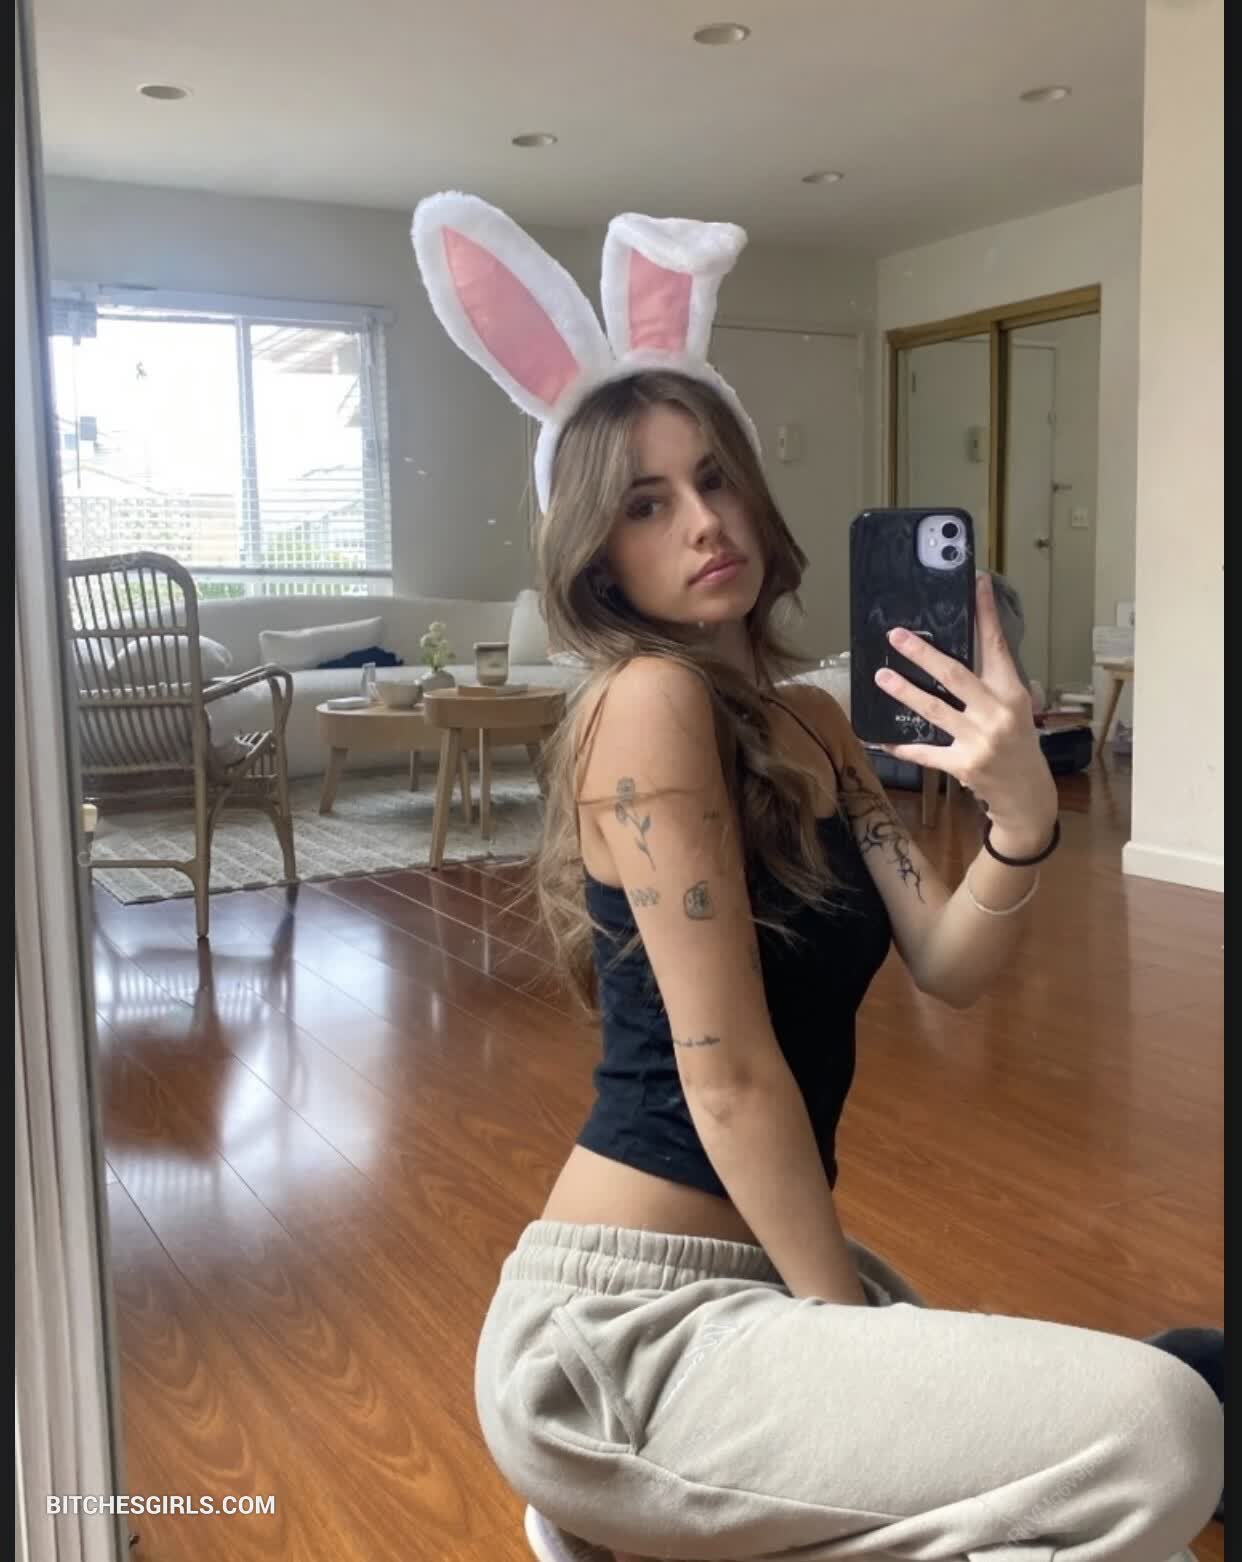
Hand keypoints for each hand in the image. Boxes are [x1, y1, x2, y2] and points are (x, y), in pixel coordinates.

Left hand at [874, 573, 1057, 854]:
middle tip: (898, 636)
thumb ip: (990, 681)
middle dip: (924, 654)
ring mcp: (979, 741)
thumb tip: (955, 648)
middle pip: (956, 676)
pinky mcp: (962, 765)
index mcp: (1012, 693)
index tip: (976, 584)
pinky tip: (879, 737)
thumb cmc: (1017, 742)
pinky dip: (900, 745)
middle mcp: (997, 714)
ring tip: (881, 676)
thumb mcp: (1015, 707)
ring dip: (904, 692)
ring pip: (934, 710)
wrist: (1026, 793)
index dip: (986, 614)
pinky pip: (924, 751)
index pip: (997, 646)